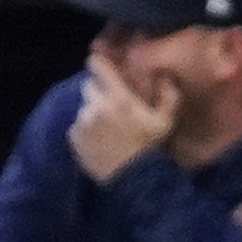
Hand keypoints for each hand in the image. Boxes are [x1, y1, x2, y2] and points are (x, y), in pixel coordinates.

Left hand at [67, 49, 178, 181]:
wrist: (133, 178)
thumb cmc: (151, 146)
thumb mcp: (166, 120)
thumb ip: (168, 94)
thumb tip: (165, 75)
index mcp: (119, 99)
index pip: (100, 69)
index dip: (98, 63)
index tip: (98, 62)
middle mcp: (96, 106)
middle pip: (89, 87)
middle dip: (99, 92)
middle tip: (112, 104)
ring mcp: (82, 122)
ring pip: (84, 108)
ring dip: (93, 112)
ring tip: (106, 127)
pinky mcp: (74, 137)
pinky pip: (77, 126)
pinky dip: (85, 129)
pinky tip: (99, 139)